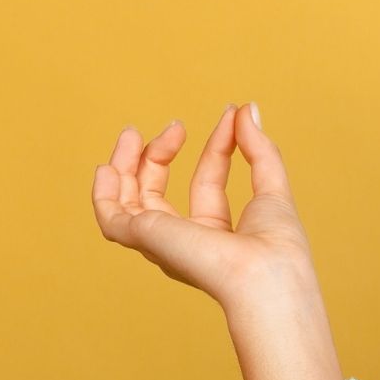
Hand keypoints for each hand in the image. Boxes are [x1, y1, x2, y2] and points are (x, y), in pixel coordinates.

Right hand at [90, 102, 316, 312]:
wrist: (263, 272)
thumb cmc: (277, 247)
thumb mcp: (272, 187)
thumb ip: (259, 149)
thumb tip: (247, 107)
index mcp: (218, 233)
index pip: (208, 181)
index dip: (217, 145)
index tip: (230, 114)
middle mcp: (186, 241)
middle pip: (159, 192)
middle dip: (160, 155)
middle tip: (174, 125)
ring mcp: (163, 241)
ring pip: (130, 201)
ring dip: (127, 165)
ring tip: (131, 133)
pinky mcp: (143, 237)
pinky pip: (110, 217)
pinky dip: (103, 193)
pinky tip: (107, 167)